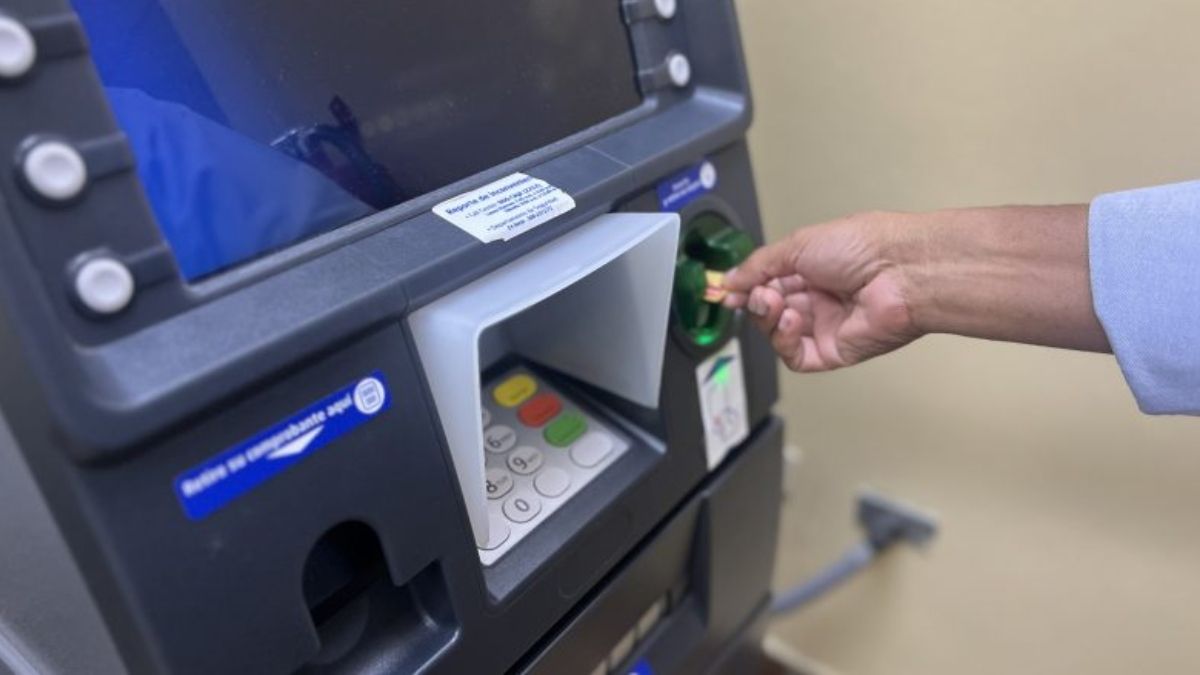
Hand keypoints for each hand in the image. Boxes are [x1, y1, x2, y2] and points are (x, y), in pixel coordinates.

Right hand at [722, 212, 922, 371]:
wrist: (900, 271)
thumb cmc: (864, 247)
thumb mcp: (798, 244)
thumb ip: (759, 265)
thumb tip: (730, 280)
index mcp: (813, 268)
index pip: (768, 283)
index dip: (747, 288)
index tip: (728, 291)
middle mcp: (820, 297)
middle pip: (770, 310)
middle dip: (757, 302)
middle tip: (758, 293)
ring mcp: (826, 326)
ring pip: (778, 334)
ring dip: (769, 319)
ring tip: (776, 303)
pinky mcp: (834, 351)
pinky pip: (796, 356)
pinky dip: (786, 341)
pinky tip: (793, 321)